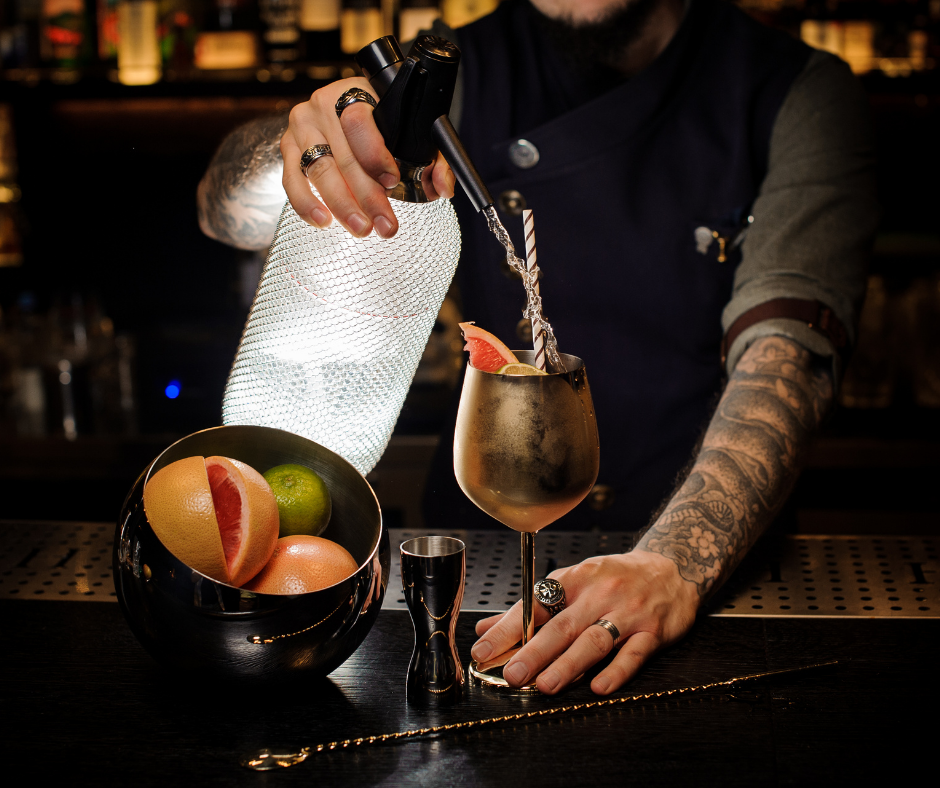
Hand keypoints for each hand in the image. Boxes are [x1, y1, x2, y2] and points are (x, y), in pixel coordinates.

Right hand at [280, 78, 455, 238]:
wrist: (343, 109)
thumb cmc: (381, 123)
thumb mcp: (410, 131)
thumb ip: (433, 159)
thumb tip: (443, 188)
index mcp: (356, 92)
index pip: (359, 122)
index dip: (375, 154)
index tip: (391, 181)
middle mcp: (323, 105)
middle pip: (344, 156)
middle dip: (367, 196)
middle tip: (386, 224)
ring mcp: (302, 126)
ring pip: (320, 171)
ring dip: (342, 205)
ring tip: (362, 229)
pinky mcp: (288, 146)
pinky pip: (292, 179)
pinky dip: (305, 203)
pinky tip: (323, 221)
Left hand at [470, 549, 699, 694]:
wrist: (671, 567)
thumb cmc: (616, 577)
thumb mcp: (573, 580)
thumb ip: (531, 607)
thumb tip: (487, 629)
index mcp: (573, 580)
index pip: (534, 606)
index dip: (506, 629)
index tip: (482, 649)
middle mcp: (598, 594)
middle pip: (562, 625)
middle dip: (534, 652)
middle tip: (512, 674)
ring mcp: (626, 613)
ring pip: (594, 640)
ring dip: (569, 664)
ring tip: (546, 685)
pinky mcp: (652, 631)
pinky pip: (634, 653)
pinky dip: (617, 671)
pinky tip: (600, 687)